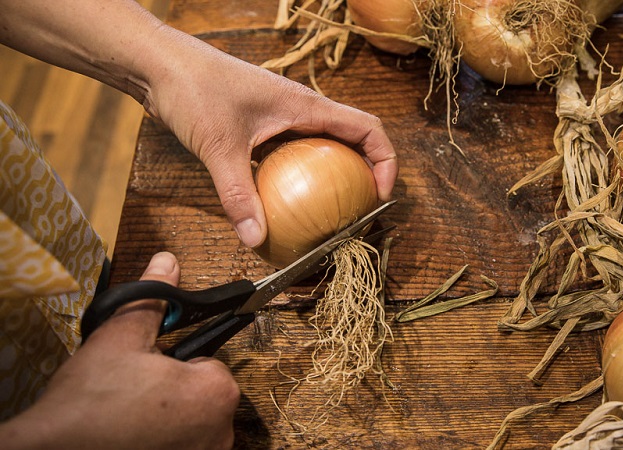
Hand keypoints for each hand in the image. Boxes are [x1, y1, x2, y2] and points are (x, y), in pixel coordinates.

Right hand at [0, 252, 239, 449]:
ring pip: (192, 421)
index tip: (151, 366)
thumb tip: (168, 265)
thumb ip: (153, 299)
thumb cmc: (88, 404)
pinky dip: (162, 438)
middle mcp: (221, 431)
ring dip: (169, 414)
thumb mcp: (121, 336)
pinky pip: (182, 443)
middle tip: (136, 389)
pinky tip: (132, 433)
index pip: (209, 360)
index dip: (176, 359)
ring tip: (130, 412)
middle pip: (203, 393)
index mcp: (216, 391)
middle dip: (174, 387)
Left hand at [141, 28, 398, 247]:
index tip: (382, 194)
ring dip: (336, 175)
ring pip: (325, 146)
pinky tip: (287, 203)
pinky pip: (295, 152)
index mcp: (305, 106)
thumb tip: (256, 239)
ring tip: (332, 212)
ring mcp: (282, 117)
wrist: (158, 62)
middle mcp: (301, 110)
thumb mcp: (219, 146)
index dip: (386, 160)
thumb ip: (238, 195)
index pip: (367, 129)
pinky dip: (302, 177)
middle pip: (353, 140)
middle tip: (361, 210)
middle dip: (366, 173)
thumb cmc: (192, 88)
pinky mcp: (262, 125)